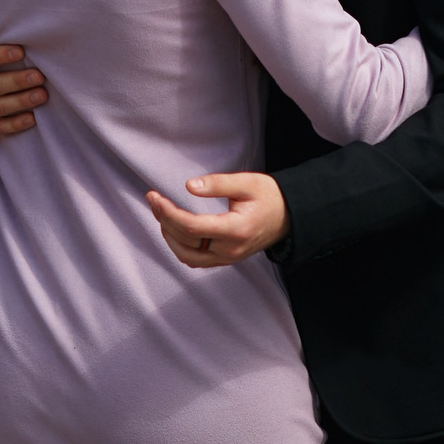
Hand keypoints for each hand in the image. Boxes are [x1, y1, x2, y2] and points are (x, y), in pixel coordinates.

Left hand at [145, 173, 286, 267]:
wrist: (289, 218)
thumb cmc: (270, 197)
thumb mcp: (247, 183)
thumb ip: (218, 184)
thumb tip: (189, 187)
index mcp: (235, 230)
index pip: (192, 228)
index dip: (168, 213)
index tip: (154, 196)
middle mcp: (230, 250)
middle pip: (185, 242)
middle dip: (164, 220)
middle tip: (153, 199)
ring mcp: (228, 258)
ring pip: (187, 256)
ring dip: (169, 236)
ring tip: (161, 213)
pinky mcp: (226, 260)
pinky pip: (196, 260)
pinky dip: (180, 246)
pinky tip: (174, 229)